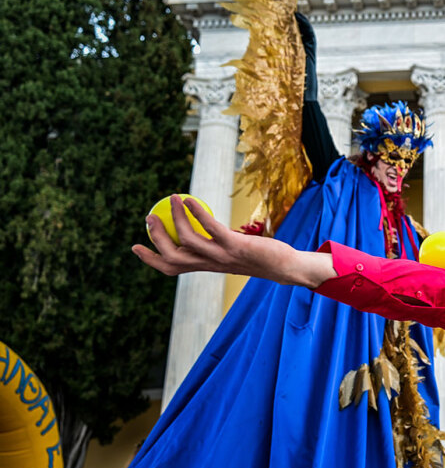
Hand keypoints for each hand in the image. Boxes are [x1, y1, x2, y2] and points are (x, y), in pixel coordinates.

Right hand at [132, 194, 334, 287]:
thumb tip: (201, 231)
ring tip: (172, 199)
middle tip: (149, 218)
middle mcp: (210, 264)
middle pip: (172, 257)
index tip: (135, 246)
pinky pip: (210, 228)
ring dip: (175, 219)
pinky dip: (197, 213)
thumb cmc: (258, 258)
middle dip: (156, 238)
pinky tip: (189, 199)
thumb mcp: (231, 253)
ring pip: (187, 241)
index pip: (171, 268)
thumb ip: (214, 247)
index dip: (150, 259)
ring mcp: (221, 256)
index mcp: (206, 266)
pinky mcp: (235, 246)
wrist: (284, 266)